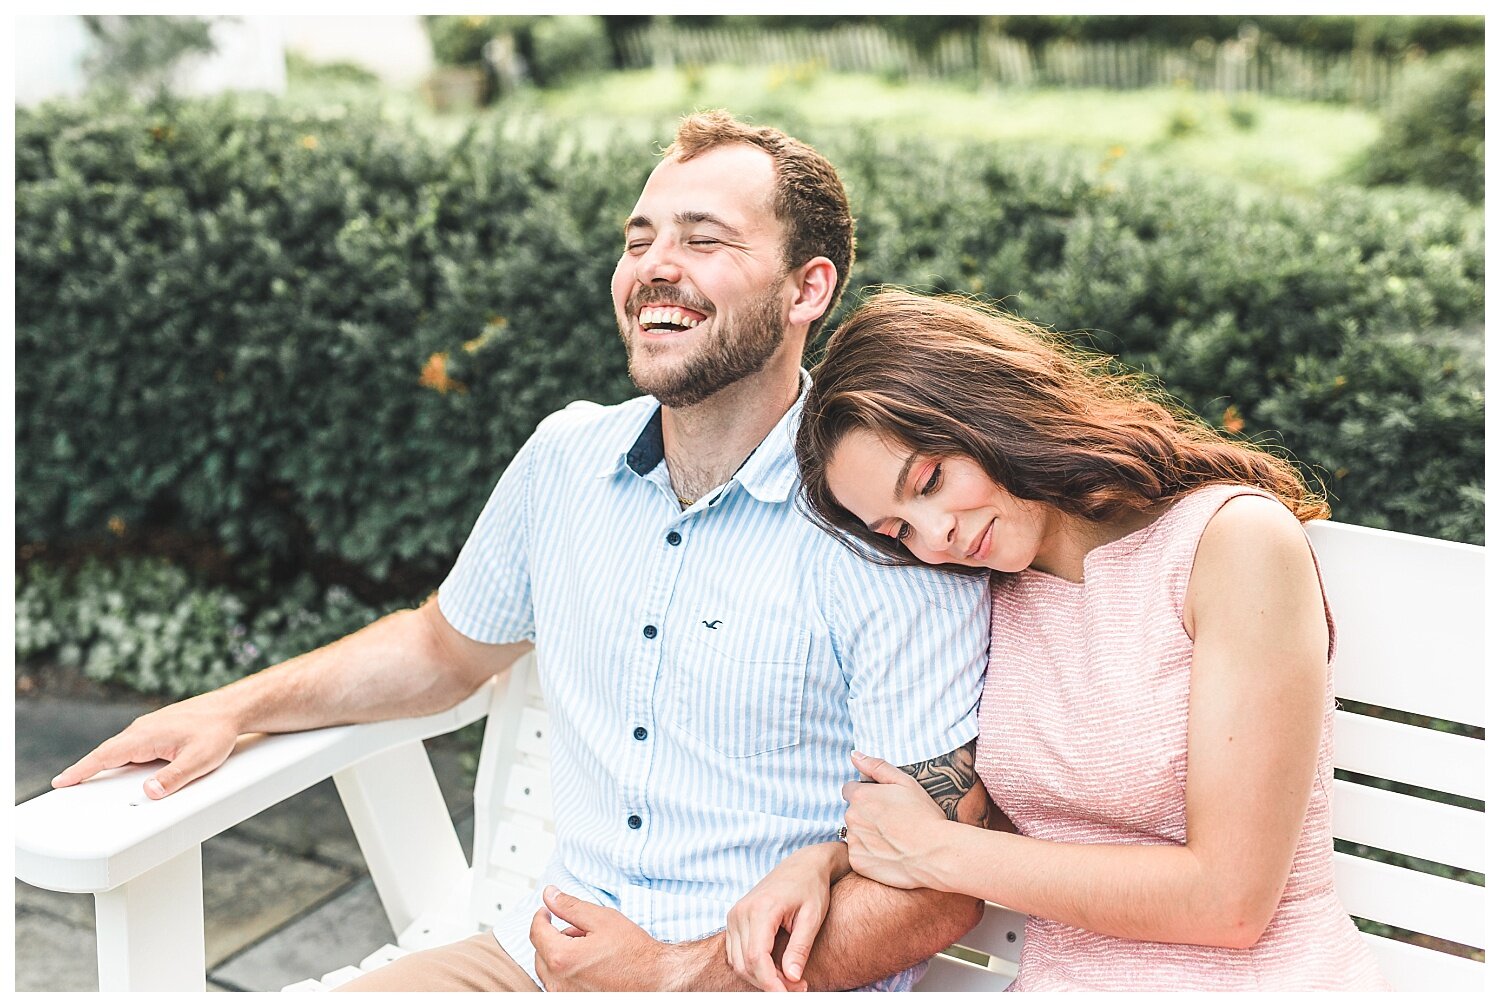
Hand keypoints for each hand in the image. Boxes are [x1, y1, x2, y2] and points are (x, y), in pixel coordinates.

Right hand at [50, 694, 240, 798]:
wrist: (233, 708)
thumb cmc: (218, 731)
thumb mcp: (200, 759)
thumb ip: (174, 777)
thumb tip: (150, 793)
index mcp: (146, 736)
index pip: (105, 755)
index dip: (81, 770)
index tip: (61, 781)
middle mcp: (143, 729)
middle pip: (108, 753)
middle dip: (86, 769)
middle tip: (66, 785)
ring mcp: (150, 727)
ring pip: (120, 749)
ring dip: (103, 762)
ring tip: (87, 780)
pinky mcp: (158, 729)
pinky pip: (133, 746)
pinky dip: (120, 757)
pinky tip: (121, 767)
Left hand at [530, 885, 683, 990]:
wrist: (655, 980)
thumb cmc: (634, 953)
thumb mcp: (602, 919)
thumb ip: (570, 906)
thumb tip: (549, 895)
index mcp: (562, 958)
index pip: (536, 932)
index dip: (541, 916)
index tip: (547, 911)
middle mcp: (558, 983)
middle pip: (540, 952)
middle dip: (554, 936)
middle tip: (579, 929)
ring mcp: (564, 997)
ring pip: (549, 970)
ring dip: (560, 954)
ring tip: (589, 948)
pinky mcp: (573, 1004)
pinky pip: (558, 984)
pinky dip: (567, 971)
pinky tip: (589, 965)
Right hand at [726, 843, 845, 990]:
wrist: (802, 865)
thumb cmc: (810, 887)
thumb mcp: (812, 917)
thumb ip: (800, 948)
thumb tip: (793, 979)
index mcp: (761, 909)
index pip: (757, 957)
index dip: (771, 983)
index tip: (789, 996)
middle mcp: (741, 912)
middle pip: (746, 963)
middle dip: (769, 983)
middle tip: (798, 988)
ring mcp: (735, 915)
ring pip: (738, 962)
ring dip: (761, 978)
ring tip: (789, 980)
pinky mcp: (735, 919)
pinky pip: (736, 953)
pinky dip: (753, 967)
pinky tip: (775, 969)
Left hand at [842, 751, 948, 889]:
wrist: (935, 854)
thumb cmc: (924, 815)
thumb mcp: (905, 783)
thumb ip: (876, 767)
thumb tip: (854, 755)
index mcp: (860, 796)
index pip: (850, 790)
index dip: (867, 795)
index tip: (883, 804)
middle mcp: (851, 818)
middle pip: (852, 812)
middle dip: (866, 815)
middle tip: (892, 823)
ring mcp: (853, 842)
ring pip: (855, 834)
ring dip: (867, 835)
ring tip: (892, 839)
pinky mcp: (857, 863)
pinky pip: (858, 854)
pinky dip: (869, 855)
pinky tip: (888, 854)